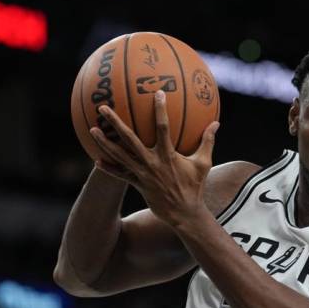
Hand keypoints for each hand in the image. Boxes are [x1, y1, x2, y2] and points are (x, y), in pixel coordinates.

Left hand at [89, 90, 219, 224]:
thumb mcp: (204, 164)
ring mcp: (142, 174)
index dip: (160, 110)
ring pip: (119, 155)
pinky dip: (108, 168)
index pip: (163, 128)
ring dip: (104, 143)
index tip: (157, 94)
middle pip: (129, 139)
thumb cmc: (195, 187)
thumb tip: (216, 123)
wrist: (184, 213)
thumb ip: (208, 142)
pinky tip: (96, 160)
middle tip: (103, 108)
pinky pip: (120, 175)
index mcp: (168, 155)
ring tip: (92, 129)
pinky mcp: (137, 184)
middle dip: (115, 122)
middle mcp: (152, 163)